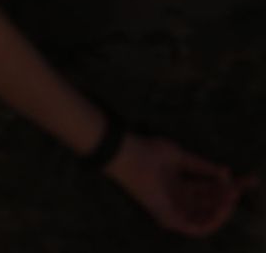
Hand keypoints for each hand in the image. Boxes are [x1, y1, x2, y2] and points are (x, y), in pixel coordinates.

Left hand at [106, 133, 249, 236]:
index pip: (212, 188)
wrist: (129, 154)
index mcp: (181, 183)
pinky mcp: (169, 218)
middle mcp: (179, 198)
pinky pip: (196, 228)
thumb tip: (226, 172)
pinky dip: (212, 220)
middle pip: (213, 202)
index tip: (251, 179)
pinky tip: (222, 207)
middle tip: (241, 185)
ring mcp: (174, 209)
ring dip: (223, 208)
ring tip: (232, 194)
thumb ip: (203, 167)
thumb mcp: (181, 157)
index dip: (233, 184)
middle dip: (231, 195)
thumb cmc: (149, 151)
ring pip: (207, 216)